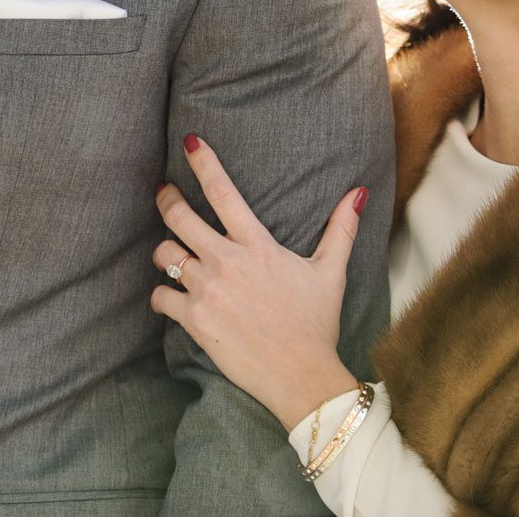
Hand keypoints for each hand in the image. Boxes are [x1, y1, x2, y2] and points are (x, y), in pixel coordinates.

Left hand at [150, 135, 366, 429]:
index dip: (203, 162)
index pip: (223, 192)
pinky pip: (161, 295)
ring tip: (172, 254)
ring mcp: (208, 290)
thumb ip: (340, 228)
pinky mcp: (195, 319)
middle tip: (164, 192)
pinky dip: (162, 294)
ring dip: (165, 251)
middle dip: (167, 198)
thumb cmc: (316, 323)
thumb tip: (358, 192)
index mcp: (257, 246)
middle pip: (179, 216)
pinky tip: (170, 297)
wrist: (302, 377)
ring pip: (165, 253)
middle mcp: (227, 262)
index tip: (189, 142)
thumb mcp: (330, 272)